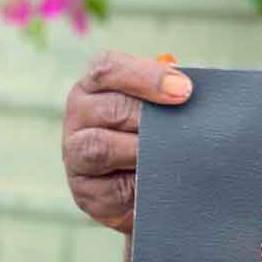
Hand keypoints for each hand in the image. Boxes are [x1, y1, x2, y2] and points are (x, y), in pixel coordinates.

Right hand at [62, 51, 192, 234]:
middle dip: (151, 120)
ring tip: (172, 156)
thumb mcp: (167, 106)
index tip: (185, 91)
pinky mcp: (84, 191)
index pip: (109, 69)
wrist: (152, 188)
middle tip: (183, 131)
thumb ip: (173, 92)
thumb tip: (186, 88)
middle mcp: (80, 114)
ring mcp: (75, 154)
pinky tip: (160, 184)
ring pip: (100, 148)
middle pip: (109, 109)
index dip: (148, 77)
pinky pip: (110, 189)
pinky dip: (139, 187)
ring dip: (141, 152)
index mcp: (97, 85)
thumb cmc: (162, 133)